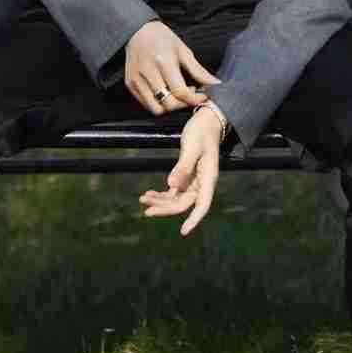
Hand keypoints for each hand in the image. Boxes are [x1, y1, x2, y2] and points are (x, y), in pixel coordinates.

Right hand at [125, 21, 218, 115]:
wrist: (138, 31)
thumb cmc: (162, 38)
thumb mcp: (183, 50)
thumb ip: (199, 71)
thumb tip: (215, 83)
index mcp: (164, 62)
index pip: (180, 91)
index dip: (195, 99)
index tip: (202, 96)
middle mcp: (148, 72)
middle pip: (169, 104)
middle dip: (183, 104)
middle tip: (190, 95)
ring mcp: (136, 80)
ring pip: (156, 109)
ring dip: (170, 106)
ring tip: (176, 94)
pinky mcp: (130, 84)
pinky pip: (146, 104)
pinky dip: (158, 103)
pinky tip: (165, 91)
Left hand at [139, 103, 223, 234]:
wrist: (206, 121)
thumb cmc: (202, 132)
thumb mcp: (192, 147)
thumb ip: (183, 167)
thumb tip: (172, 186)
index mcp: (208, 179)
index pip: (203, 205)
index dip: (194, 219)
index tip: (183, 231)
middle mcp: (202, 184)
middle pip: (184, 204)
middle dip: (166, 208)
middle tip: (147, 210)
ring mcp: (194, 181)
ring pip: (176, 199)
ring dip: (161, 201)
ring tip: (143, 199)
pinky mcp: (186, 176)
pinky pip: (173, 191)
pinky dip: (162, 194)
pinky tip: (149, 194)